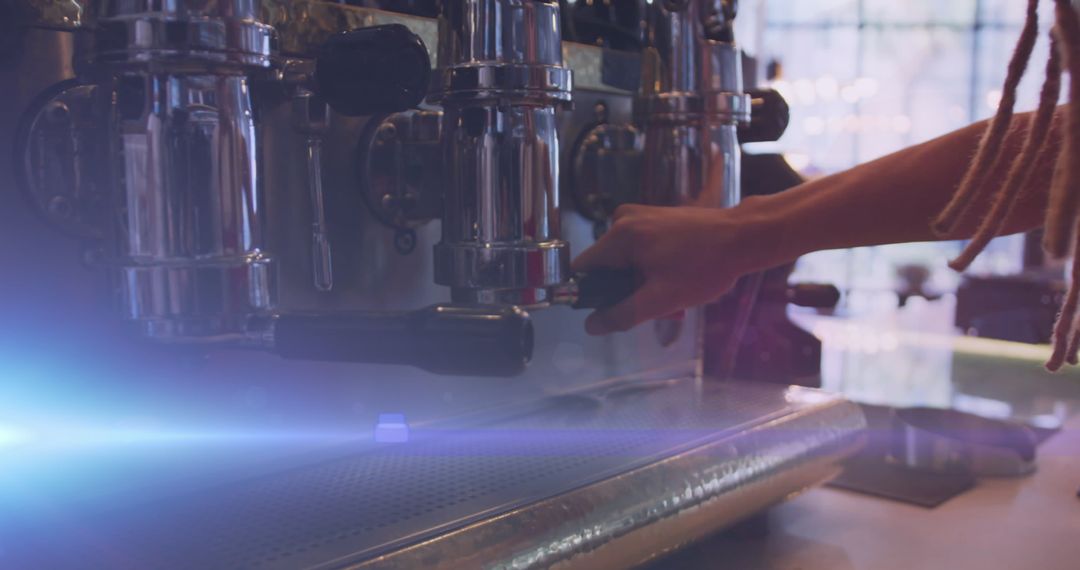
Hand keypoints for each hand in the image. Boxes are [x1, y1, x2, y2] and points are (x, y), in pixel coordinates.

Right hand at [571, 200, 786, 334]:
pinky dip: (651, 267)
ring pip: (624, 260)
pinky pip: (638, 249)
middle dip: (626, 290)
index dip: (592, 294)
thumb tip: (591, 326)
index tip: (615, 308)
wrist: (743, 236)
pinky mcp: (653, 217)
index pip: (583, 270)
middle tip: (657, 303)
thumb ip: (622, 314)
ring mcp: (639, 216)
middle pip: (605, 266)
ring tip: (672, 291)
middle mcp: (622, 219)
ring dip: (641, 281)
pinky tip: (675, 275)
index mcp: (619, 236)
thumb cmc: (705, 266)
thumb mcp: (661, 299)